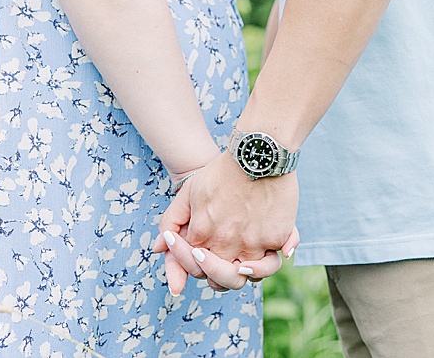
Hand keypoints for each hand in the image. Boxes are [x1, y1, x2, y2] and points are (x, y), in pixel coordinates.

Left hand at [155, 151, 298, 292]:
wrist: (257, 152)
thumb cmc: (221, 171)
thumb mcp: (189, 192)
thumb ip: (171, 221)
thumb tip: (157, 248)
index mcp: (202, 235)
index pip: (195, 268)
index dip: (198, 264)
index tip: (204, 252)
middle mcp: (226, 245)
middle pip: (222, 280)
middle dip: (220, 274)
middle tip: (226, 263)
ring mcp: (252, 244)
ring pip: (249, 277)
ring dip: (247, 272)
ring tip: (246, 261)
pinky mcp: (277, 238)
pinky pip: (273, 261)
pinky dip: (269, 260)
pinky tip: (269, 250)